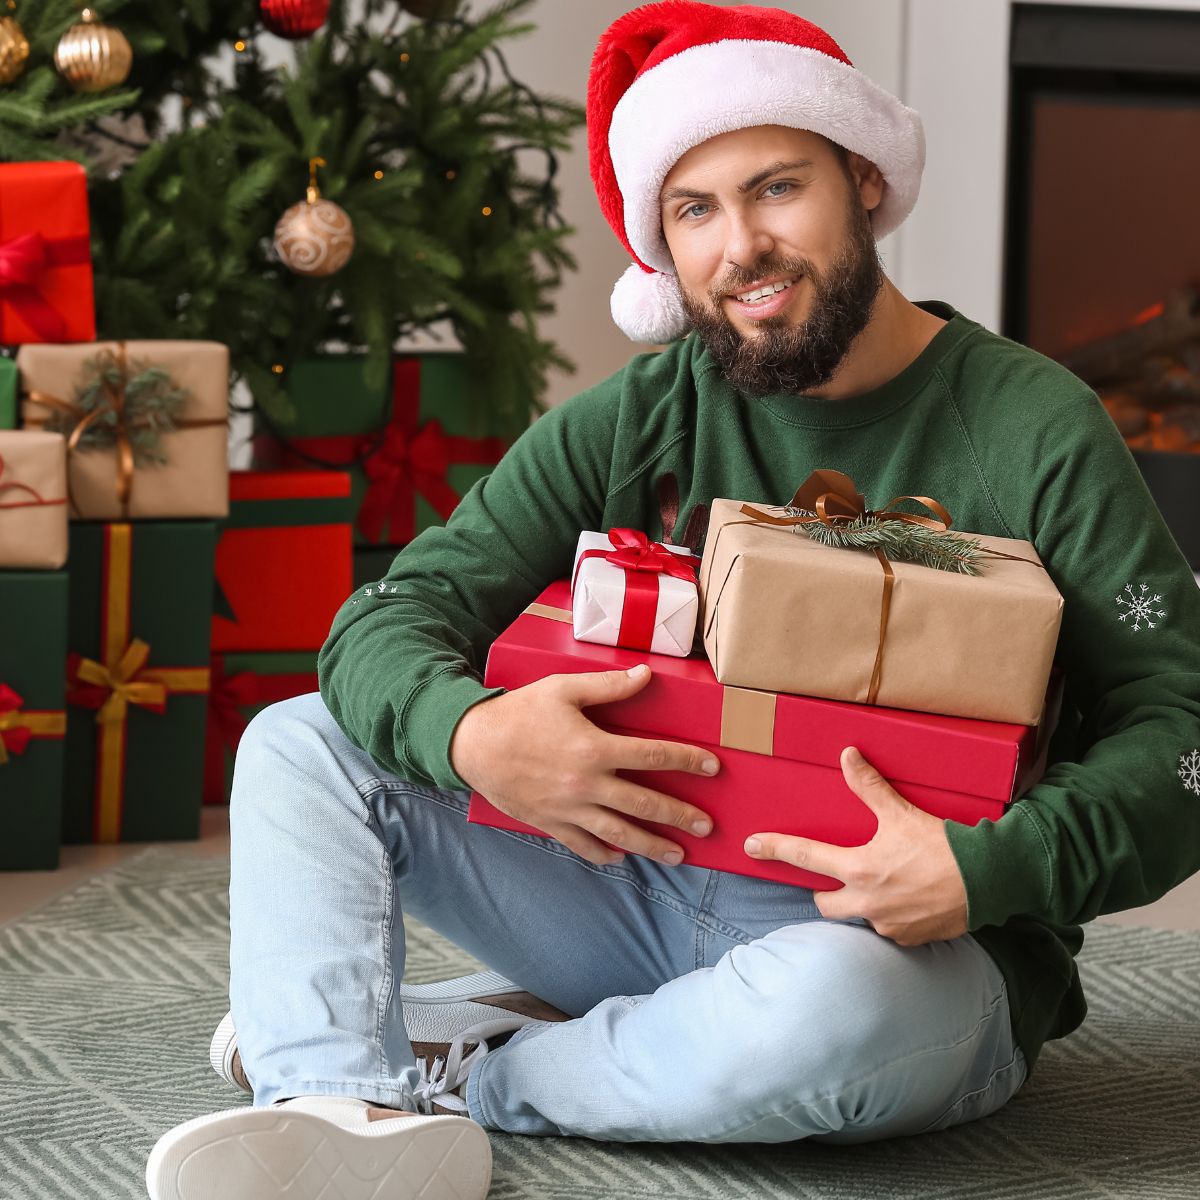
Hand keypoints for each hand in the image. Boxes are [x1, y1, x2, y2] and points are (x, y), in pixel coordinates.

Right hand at [451, 663, 716, 866]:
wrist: (472, 744)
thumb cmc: (519, 712)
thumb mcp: (563, 689)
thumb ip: (608, 687)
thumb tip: (646, 675)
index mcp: (593, 748)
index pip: (652, 755)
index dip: (686, 760)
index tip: (711, 767)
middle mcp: (585, 784)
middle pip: (643, 803)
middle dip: (679, 815)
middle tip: (706, 825)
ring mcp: (567, 808)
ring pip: (619, 833)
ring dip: (652, 845)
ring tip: (678, 855)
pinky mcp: (549, 822)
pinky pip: (582, 845)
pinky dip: (603, 854)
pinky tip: (620, 857)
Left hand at [744, 746, 968, 945]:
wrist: (988, 880)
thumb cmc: (943, 847)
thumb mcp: (901, 813)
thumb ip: (870, 787)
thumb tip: (848, 756)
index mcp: (858, 870)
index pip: (805, 857)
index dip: (776, 849)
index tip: (752, 846)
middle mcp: (866, 902)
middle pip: (824, 903)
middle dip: (824, 891)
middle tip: (835, 876)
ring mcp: (887, 924)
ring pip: (858, 916)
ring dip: (862, 903)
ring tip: (882, 886)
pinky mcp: (909, 939)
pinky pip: (888, 928)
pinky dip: (891, 915)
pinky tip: (907, 900)